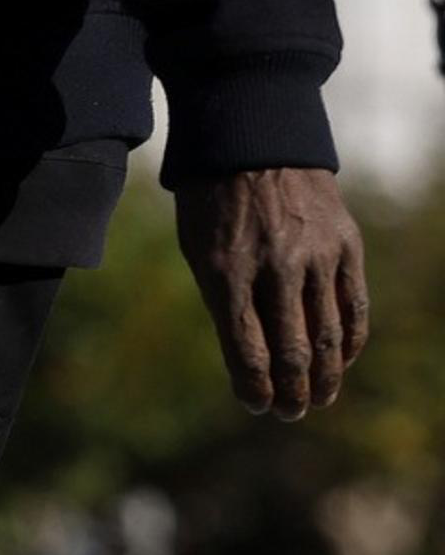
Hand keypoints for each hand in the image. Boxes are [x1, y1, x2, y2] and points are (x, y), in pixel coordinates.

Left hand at [175, 168, 367, 419]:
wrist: (254, 141)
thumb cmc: (214, 202)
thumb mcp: (198, 248)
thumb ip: (224, 300)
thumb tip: (249, 358)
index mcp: (226, 269)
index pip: (246, 346)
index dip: (254, 385)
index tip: (257, 406)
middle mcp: (275, 266)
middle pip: (293, 348)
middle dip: (292, 390)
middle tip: (290, 413)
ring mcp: (316, 255)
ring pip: (330, 334)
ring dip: (326, 375)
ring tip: (318, 398)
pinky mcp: (346, 244)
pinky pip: (355, 304)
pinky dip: (351, 339)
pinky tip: (342, 360)